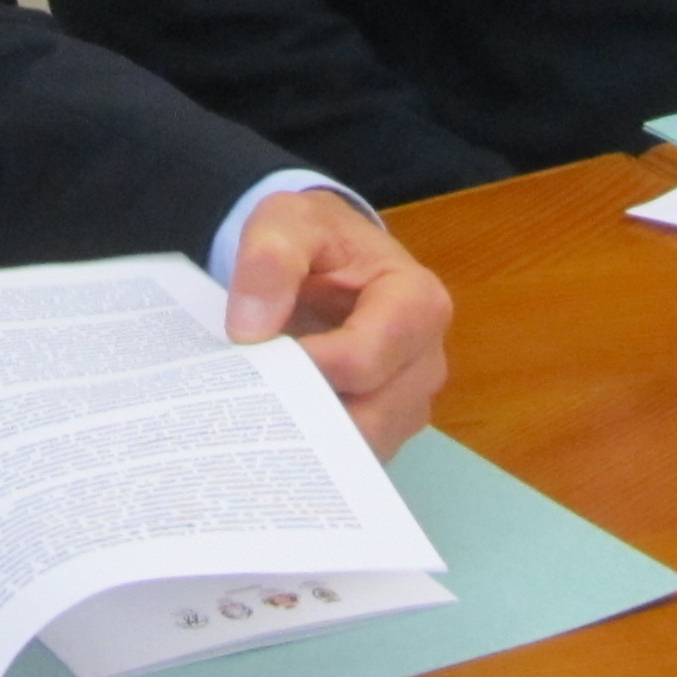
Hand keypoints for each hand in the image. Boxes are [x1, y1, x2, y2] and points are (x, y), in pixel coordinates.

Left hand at [223, 188, 452, 455]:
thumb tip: (251, 331)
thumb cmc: (315, 238)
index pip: (365, 358)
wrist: (324, 257)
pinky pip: (354, 454)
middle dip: (308, 413)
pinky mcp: (389, 425)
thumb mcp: (286, 222)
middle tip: (250, 404)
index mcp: (418, 301)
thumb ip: (269, 260)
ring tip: (261, 419)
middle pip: (371, 414)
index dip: (307, 368)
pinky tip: (276, 433)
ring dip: (311, 439)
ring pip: (364, 444)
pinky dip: (317, 451)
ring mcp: (410, 398)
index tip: (257, 361)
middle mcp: (426, 359)